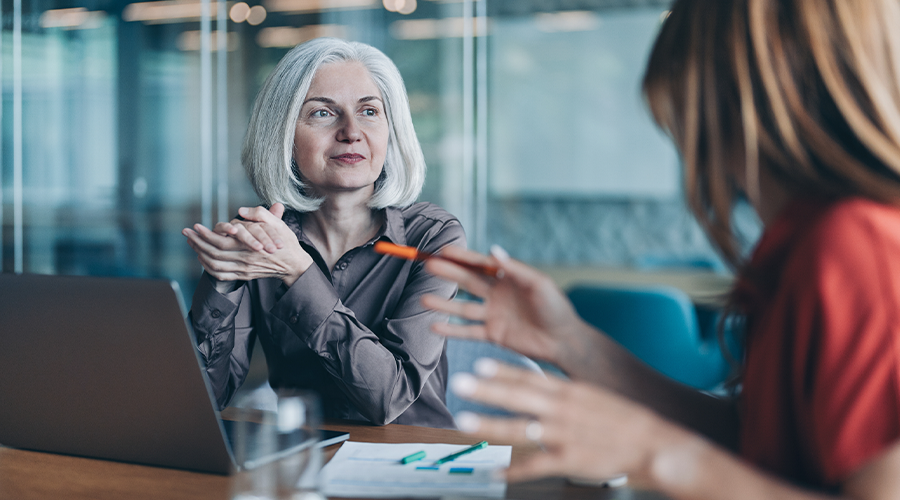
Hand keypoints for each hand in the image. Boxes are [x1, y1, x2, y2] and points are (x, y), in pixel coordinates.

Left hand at [182, 203, 313, 286]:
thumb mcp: (278, 223)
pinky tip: (203, 259)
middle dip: (197, 242)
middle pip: (213, 253)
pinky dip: (208, 268)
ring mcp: (243, 270)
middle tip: (186, 233)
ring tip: (192, 244)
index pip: (221, 241)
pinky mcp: (244, 276)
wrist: (294, 264)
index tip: (195, 226)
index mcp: (250, 246)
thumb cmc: (286, 242)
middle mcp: (244, 260)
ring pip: (214, 265)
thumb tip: (241, 210)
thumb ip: (260, 214)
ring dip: (200, 254)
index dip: (205, 234)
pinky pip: (221, 275)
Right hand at [421, 245, 585, 364]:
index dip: (462, 257)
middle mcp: (497, 294)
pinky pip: (468, 331)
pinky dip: (452, 329)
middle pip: (468, 281)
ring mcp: (493, 314)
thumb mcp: (538, 284)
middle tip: (428, 266)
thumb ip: (514, 268)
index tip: (443, 250)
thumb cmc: (556, 308)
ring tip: (423, 299)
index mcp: (508, 278)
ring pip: (463, 307)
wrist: (563, 340)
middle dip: (449, 274)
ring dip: (444, 303)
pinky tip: (435, 326)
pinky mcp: (493, 334)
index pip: (480, 265)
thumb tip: (493, 249)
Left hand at [450, 359, 697, 484]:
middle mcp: (563, 409)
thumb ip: (564, 393)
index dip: (504, 369)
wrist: (653, 444)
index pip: (531, 376)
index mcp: (570, 391)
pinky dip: (515, 471)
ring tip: (465, 421)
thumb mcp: (593, 396)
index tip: (481, 362)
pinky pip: (537, 466)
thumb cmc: (624, 421)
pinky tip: (497, 473)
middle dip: (487, 389)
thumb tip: (539, 387)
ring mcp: (565, 435)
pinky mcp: (570, 460)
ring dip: (491, 424)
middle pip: (519, 397)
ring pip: (521, 428)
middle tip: (461, 382)